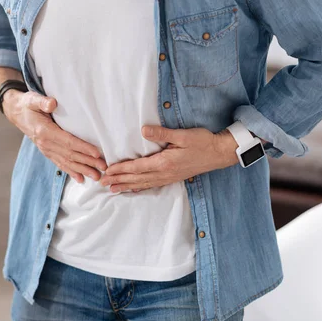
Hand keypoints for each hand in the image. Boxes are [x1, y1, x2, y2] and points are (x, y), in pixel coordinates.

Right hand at [3, 90, 106, 182]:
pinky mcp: (47, 152)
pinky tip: (81, 179)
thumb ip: (42, 102)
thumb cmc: (28, 105)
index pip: (68, 142)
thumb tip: (52, 103)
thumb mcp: (33, 99)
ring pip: (67, 162)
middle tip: (103, 168)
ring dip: (83, 170)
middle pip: (70, 155)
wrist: (17, 114)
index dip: (83, 148)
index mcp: (45, 131)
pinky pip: (60, 164)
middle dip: (88, 162)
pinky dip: (71, 172)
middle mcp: (45, 144)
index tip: (97, 154)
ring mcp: (46, 150)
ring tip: (96, 177)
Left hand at [100, 125, 238, 192]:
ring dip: (126, 186)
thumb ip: (162, 134)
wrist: (219, 153)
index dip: (121, 169)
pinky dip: (139, 188)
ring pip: (143, 184)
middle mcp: (164, 173)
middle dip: (118, 180)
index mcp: (164, 163)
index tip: (107, 171)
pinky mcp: (172, 178)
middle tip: (102, 183)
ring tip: (112, 190)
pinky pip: (152, 185)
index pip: (137, 167)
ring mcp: (168, 177)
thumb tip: (143, 130)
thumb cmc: (202, 142)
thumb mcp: (182, 135)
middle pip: (136, 178)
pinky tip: (133, 189)